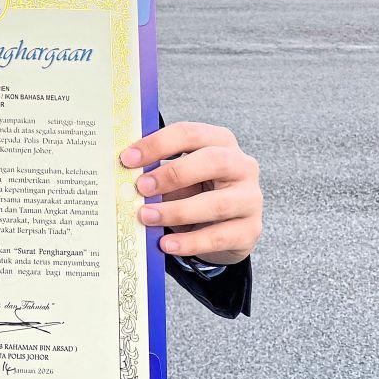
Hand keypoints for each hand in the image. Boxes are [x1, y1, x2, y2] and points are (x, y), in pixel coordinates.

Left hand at [121, 122, 261, 265]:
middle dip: (173, 174)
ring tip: (147, 217)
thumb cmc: (196, 191)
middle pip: (212, 161)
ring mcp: (250, 198)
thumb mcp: (179, 176)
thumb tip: (127, 177)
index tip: (128, 158)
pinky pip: (220, 237)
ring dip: (177, 211)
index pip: (190, 134)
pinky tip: (167, 244)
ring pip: (217, 203)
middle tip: (141, 187)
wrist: (225, 227)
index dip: (158, 144)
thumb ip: (159, 172)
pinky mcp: (250, 230)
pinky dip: (190, 242)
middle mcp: (242, 165)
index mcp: (220, 141)